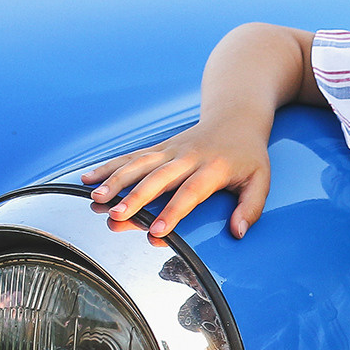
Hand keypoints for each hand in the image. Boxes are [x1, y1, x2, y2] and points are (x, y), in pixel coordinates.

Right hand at [80, 114, 272, 239]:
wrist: (236, 116)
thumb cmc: (248, 154)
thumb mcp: (261, 180)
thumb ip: (251, 208)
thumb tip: (238, 233)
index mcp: (213, 167)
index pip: (190, 192)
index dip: (173, 212)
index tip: (156, 231)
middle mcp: (188, 156)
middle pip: (158, 177)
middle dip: (136, 197)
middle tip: (116, 216)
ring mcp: (171, 150)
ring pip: (139, 163)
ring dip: (115, 180)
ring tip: (95, 198)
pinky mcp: (160, 147)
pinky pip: (131, 156)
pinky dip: (109, 166)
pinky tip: (88, 178)